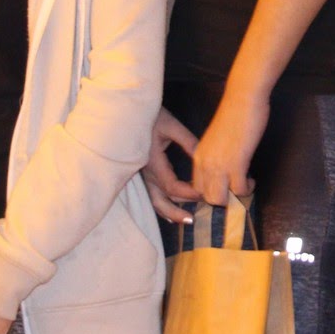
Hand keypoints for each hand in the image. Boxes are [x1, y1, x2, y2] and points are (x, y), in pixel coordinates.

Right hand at [141, 108, 202, 225]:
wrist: (129, 113)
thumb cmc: (151, 116)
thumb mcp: (171, 125)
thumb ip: (188, 141)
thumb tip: (205, 157)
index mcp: (153, 162)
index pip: (172, 186)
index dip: (188, 193)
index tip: (205, 194)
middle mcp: (146, 173)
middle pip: (160, 200)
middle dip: (177, 211)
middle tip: (193, 220)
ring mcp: (143, 175)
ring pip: (154, 200)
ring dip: (169, 212)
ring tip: (185, 220)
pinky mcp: (143, 173)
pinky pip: (151, 194)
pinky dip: (161, 205)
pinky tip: (170, 212)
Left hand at [192, 91, 268, 204]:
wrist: (243, 99)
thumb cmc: (234, 114)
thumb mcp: (216, 139)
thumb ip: (215, 155)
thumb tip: (224, 169)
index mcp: (199, 155)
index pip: (197, 186)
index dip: (211, 191)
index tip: (224, 188)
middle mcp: (204, 163)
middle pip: (207, 196)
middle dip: (223, 198)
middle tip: (236, 189)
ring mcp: (219, 165)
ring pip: (219, 198)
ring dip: (233, 197)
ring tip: (244, 186)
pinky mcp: (236, 164)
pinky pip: (239, 189)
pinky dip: (247, 189)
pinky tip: (252, 180)